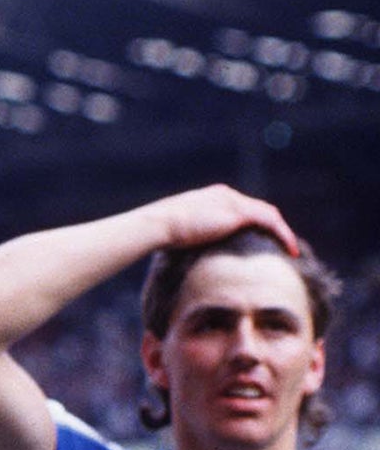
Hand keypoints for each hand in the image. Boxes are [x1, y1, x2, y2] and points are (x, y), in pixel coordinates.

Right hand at [149, 185, 299, 254]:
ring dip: (282, 232)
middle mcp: (226, 195)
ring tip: (290, 249)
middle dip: (272, 227)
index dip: (254, 225)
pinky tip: (289, 250)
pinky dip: (282, 234)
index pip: (242, 208)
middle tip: (280, 246)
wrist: (159, 224)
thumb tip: (186, 254)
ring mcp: (233, 201)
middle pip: (259, 209)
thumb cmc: (160, 232)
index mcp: (213, 197)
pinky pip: (270, 222)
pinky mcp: (239, 213)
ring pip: (268, 214)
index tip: (260, 241)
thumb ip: (190, 235)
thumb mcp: (178, 231)